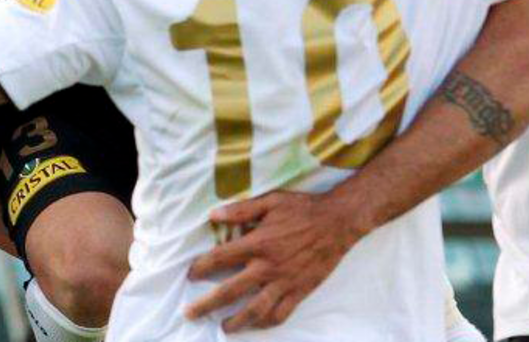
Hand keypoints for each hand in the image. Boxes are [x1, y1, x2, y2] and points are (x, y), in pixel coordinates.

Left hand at [184, 190, 358, 331]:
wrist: (338, 222)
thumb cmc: (303, 209)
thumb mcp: (271, 201)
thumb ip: (242, 210)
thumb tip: (213, 215)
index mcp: (258, 242)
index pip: (220, 258)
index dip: (201, 267)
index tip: (190, 274)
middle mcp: (268, 266)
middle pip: (230, 291)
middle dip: (207, 304)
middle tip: (190, 313)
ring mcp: (285, 282)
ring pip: (255, 310)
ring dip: (236, 322)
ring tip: (223, 328)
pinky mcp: (300, 291)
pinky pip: (281, 313)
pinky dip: (266, 323)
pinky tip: (256, 325)